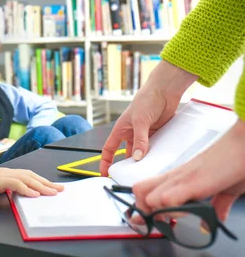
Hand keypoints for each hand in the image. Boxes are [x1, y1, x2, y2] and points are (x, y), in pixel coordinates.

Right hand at [0, 167, 63, 198]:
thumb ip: (5, 188)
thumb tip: (16, 195)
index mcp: (6, 173)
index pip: (28, 175)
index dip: (41, 180)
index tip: (52, 186)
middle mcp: (7, 171)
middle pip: (31, 175)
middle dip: (46, 183)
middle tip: (59, 189)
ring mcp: (3, 175)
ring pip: (27, 179)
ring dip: (41, 186)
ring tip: (52, 192)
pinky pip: (15, 184)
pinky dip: (26, 189)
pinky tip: (34, 194)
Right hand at [100, 61, 196, 175]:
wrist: (165, 91)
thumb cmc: (146, 100)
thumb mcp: (140, 122)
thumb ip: (139, 140)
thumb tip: (138, 158)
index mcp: (121, 129)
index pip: (109, 149)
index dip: (106, 161)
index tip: (105, 174)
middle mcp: (132, 134)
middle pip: (127, 154)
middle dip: (128, 166)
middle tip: (130, 178)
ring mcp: (145, 135)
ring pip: (142, 153)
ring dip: (144, 161)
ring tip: (147, 173)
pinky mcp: (158, 135)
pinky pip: (155, 148)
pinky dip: (156, 155)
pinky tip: (160, 162)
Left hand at [132, 119, 244, 221]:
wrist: (243, 144)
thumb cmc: (235, 162)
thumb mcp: (224, 188)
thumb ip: (218, 205)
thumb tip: (212, 222)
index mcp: (179, 178)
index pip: (146, 190)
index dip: (144, 208)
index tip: (150, 221)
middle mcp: (175, 177)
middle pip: (139, 192)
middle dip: (145, 212)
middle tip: (162, 222)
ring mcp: (182, 179)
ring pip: (149, 198)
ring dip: (158, 213)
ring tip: (174, 219)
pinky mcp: (193, 183)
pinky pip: (168, 201)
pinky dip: (173, 212)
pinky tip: (186, 214)